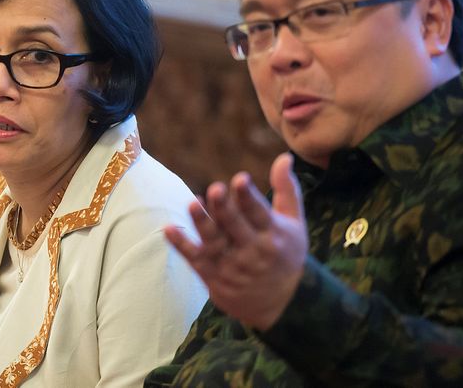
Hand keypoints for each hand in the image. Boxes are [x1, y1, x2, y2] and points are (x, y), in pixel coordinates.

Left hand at [165, 153, 307, 330]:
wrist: (284, 304)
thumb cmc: (287, 254)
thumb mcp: (294, 223)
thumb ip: (286, 189)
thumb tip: (284, 157)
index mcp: (273, 235)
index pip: (260, 213)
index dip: (249, 197)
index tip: (240, 179)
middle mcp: (253, 251)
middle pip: (235, 228)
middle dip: (225, 209)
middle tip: (215, 189)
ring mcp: (233, 267)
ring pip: (214, 244)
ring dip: (201, 224)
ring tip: (192, 203)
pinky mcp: (216, 279)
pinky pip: (196, 261)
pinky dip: (182, 246)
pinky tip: (168, 229)